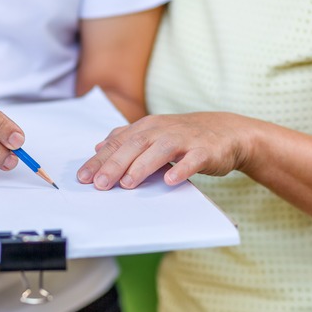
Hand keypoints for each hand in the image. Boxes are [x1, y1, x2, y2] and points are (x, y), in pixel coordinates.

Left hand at [76, 112, 252, 189]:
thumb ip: (126, 139)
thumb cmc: (184, 136)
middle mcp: (163, 130)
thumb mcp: (153, 133)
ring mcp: (185, 139)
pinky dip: (181, 169)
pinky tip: (170, 180)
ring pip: (160, 150)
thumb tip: (98, 148)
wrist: (227, 131)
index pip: (118, 143)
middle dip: (115, 164)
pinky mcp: (205, 150)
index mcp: (147, 127)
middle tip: (100, 184)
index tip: (83, 177)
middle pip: (135, 145)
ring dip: (143, 166)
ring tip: (128, 183)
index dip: (100, 160)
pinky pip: (192, 160)